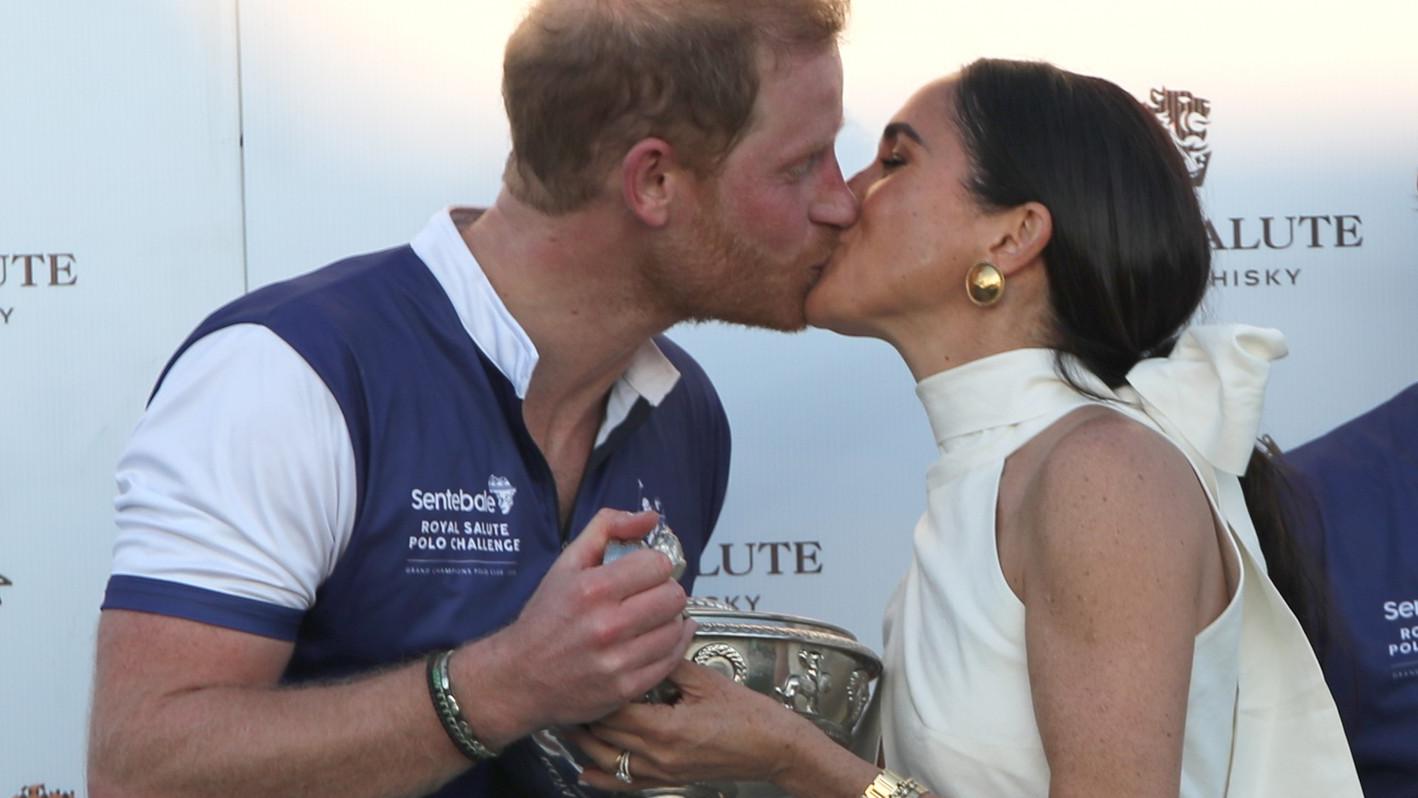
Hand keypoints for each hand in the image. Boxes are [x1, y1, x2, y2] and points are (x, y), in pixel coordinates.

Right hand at [463, 509, 695, 745]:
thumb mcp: (567, 563)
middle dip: (665, 591)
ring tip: (651, 619)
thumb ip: (608, 528)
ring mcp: (618, 661)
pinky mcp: (626, 689)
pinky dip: (670, 647)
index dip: (654, 565)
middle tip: (651, 596)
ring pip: (675, 628)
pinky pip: (671, 660)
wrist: (519, 677)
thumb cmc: (545, 617)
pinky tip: (658, 638)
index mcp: (593, 589)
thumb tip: (650, 517)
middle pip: (673, 597)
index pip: (658, 565)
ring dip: (668, 620)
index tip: (645, 572)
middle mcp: (606, 625)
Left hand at [568, 660, 814, 790]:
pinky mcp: (669, 780)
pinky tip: (586, 770)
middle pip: (605, 736)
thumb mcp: (706, 680)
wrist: (773, 747)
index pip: (614, 710)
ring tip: (568, 724)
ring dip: (585, 744)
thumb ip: (669, 663)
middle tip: (567, 694)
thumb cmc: (747, 714)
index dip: (595, 692)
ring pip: (609, 761)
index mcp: (665, 727)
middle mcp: (658, 755)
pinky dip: (603, 778)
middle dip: (584, 716)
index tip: (582, 673)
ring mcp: (662, 771)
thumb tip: (643, 640)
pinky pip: (627, 783)